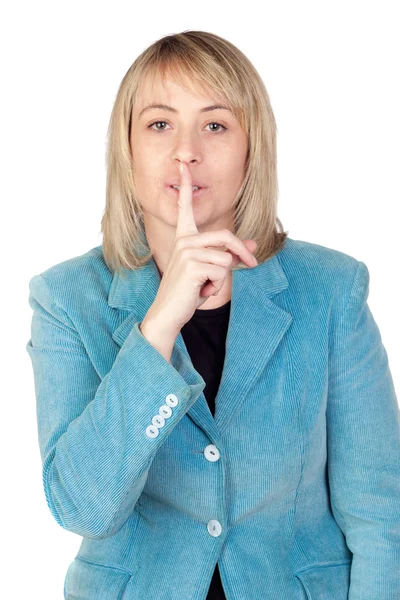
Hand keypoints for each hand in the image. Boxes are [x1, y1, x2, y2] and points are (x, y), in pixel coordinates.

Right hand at [146, 161, 257, 332]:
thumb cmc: (188, 293)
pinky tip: (200, 291)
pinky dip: (217, 286)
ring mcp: (186, 251)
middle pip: (227, 237)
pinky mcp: (191, 265)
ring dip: (222, 279)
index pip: (185, 208)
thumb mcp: (212, 272)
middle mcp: (184, 240)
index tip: (183, 167)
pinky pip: (222, 272)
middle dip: (244, 253)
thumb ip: (232, 256)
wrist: (169, 313)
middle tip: (253, 266)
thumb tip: (255, 245)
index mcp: (184, 238)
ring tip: (204, 287)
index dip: (186, 187)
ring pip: (227, 259)